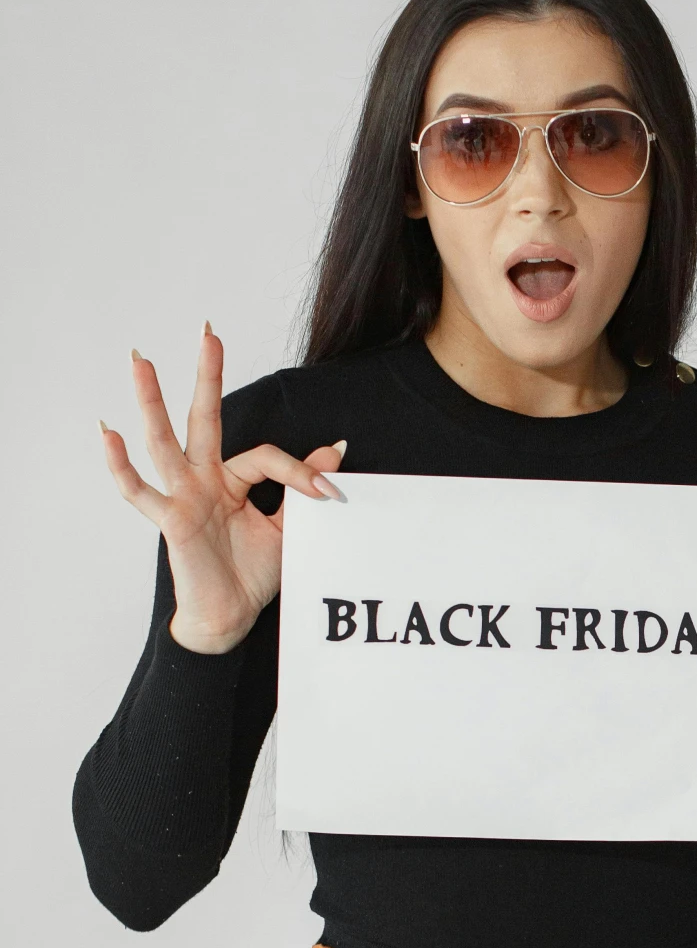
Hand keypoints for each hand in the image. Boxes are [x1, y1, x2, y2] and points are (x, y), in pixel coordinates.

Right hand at [101, 326, 347, 655]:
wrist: (230, 616)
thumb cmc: (251, 573)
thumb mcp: (288, 526)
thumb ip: (303, 488)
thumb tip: (336, 449)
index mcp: (231, 479)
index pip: (266, 457)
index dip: (300, 472)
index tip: (329, 495)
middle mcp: (203, 480)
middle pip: (203, 418)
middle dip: (207, 376)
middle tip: (208, 331)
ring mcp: (182, 496)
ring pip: (164, 441)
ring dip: (152, 401)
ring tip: (141, 361)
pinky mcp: (169, 521)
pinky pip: (140, 491)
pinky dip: (121, 465)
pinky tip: (108, 434)